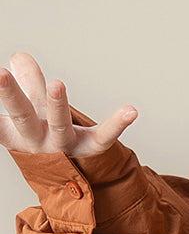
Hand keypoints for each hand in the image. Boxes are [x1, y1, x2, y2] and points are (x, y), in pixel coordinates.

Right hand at [0, 50, 136, 156]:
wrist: (68, 175)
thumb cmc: (45, 134)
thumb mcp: (32, 108)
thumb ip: (29, 82)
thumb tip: (20, 57)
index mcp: (17, 131)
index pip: (3, 115)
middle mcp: (38, 140)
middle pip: (22, 116)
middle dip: (11, 96)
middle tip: (1, 74)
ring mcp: (65, 145)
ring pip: (58, 125)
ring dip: (56, 104)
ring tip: (56, 84)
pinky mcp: (91, 147)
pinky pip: (104, 136)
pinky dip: (118, 123)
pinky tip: (131, 111)